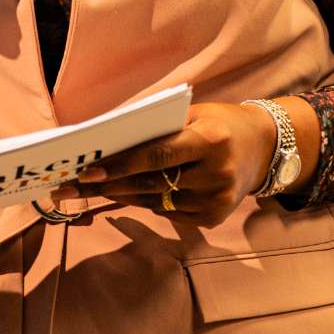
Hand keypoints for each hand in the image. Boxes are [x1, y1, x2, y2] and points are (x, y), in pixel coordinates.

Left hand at [53, 101, 278, 228]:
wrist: (265, 148)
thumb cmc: (219, 124)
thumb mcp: (194, 114)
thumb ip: (158, 128)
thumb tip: (108, 142)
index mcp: (210, 139)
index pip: (157, 155)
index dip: (120, 165)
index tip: (87, 171)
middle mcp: (216, 173)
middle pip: (150, 183)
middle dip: (105, 186)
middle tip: (68, 187)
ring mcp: (216, 200)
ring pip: (154, 202)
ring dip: (118, 196)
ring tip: (84, 191)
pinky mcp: (214, 218)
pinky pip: (168, 212)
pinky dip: (144, 202)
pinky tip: (123, 195)